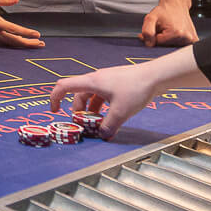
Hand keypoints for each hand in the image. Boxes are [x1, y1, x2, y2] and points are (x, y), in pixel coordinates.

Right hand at [0, 0, 43, 47]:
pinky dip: (11, 45)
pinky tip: (16, 43)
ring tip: (32, 44)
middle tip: (40, 44)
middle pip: (15, 41)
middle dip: (28, 43)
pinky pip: (1, 44)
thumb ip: (5, 0)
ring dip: (21, 45)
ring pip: (8, 44)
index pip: (15, 30)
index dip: (27, 33)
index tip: (38, 34)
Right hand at [48, 60, 166, 138]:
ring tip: (98, 123)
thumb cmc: (136, 88)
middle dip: (78, 111)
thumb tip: (102, 135)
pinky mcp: (116, 83)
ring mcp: (107, 80)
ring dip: (91, 110)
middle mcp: (96, 79)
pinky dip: (102, 106)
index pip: (64, 86)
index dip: (55, 98)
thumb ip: (109, 125)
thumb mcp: (121, 112)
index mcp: (92, 82)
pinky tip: (111, 116)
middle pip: (78, 95)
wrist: (156, 75)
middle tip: (84, 124)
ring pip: (91, 96)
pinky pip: (102, 95)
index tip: (54, 111)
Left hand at [140, 0, 196, 46]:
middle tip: (164, 28)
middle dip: (161, 39)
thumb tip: (149, 44)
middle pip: (166, 46)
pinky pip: (181, 47)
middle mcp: (186, 37)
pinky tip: (176, 34)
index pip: (158, 43)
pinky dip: (176, 42)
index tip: (157, 28)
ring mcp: (191, 40)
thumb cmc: (164, 11)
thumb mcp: (151, 17)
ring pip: (172, 47)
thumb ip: (147, 31)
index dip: (154, 36)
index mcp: (177, 33)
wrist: (176, 5)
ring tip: (170, 29)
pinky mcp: (194, 40)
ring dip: (168, 40)